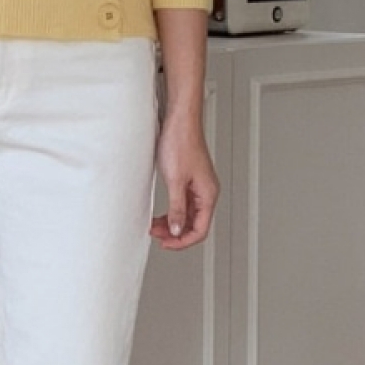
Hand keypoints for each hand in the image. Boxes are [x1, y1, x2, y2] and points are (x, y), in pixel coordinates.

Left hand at [149, 114, 219, 249]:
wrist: (179, 121)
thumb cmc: (180, 143)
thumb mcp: (175, 180)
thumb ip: (176, 207)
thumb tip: (176, 229)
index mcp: (208, 194)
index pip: (200, 230)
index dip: (182, 241)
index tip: (165, 243)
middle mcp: (206, 192)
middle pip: (194, 224)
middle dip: (175, 233)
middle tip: (156, 235)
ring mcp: (198, 186)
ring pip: (188, 214)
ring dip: (172, 222)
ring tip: (155, 226)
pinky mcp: (189, 179)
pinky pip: (183, 203)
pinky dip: (172, 211)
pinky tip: (161, 213)